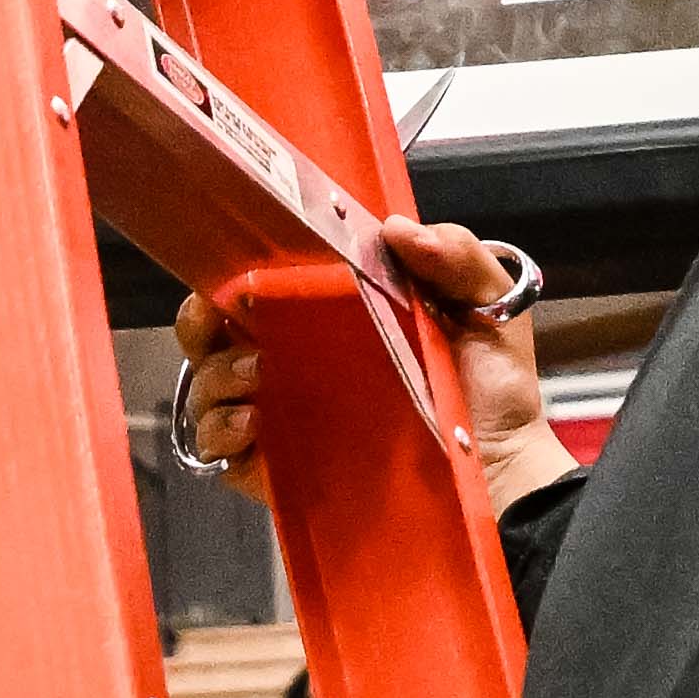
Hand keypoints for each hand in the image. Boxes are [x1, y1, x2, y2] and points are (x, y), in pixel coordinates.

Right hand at [170, 226, 567, 518]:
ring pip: (207, 385)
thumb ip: (453, 253)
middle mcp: (295, 359)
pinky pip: (218, 448)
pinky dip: (222, 431)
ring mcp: (281, 414)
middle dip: (199, 318)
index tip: (239, 267)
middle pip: (212, 330)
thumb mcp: (487, 303)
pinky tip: (256, 424)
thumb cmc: (491, 385)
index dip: (235, 268)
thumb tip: (396, 229)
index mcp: (331, 311)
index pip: (261, 279)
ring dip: (217, 375)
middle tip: (220, 320)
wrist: (500, 468)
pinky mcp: (276, 466)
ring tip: (262, 376)